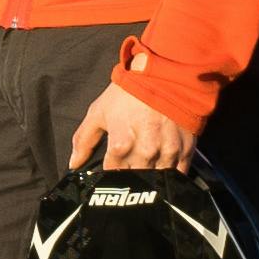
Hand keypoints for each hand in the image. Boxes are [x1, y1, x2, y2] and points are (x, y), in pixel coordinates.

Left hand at [63, 78, 197, 176]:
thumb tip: (73, 164)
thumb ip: (84, 140)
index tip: (111, 170)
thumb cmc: (128, 93)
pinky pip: (178, 175)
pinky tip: (164, 169)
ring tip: (146, 170)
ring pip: (156, 182)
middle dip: (130, 178)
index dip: (110, 173)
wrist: (164, 75)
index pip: (112, 174)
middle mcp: (145, 154)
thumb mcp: (99, 112)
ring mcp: (167, 154)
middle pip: (134, 181)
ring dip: (150, 179)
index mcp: (121, 146)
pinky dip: (170, 176)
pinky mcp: (185, 151)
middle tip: (129, 170)